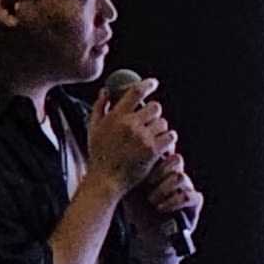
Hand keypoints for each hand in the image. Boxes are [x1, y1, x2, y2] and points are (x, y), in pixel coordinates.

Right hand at [82, 77, 173, 195]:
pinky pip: (170, 136)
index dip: (147, 84)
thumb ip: (100, 107)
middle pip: (155, 107)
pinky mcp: (153, 150)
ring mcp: (143, 137)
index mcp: (116, 116)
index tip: (153, 83)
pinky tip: (162, 144)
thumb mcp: (93, 128)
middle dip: (154, 113)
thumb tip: (106, 91)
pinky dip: (168, 139)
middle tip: (150, 121)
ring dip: (160, 128)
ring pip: (163, 122)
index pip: (135, 92)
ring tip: (152, 136)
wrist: (105, 180)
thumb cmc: (98, 155)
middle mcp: (130, 124)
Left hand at [132, 152, 202, 231]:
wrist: (145, 236)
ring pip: (181, 177)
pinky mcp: (194, 204)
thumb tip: (120, 153)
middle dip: (160, 171)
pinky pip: (189, 195)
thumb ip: (129, 170)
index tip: (142, 166)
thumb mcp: (129, 187)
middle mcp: (176, 176)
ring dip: (164, 188)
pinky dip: (174, 201)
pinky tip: (161, 207)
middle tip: (147, 183)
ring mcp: (187, 189)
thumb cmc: (136, 211)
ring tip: (152, 200)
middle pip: (176, 160)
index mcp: (162, 168)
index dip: (156, 156)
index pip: (165, 151)